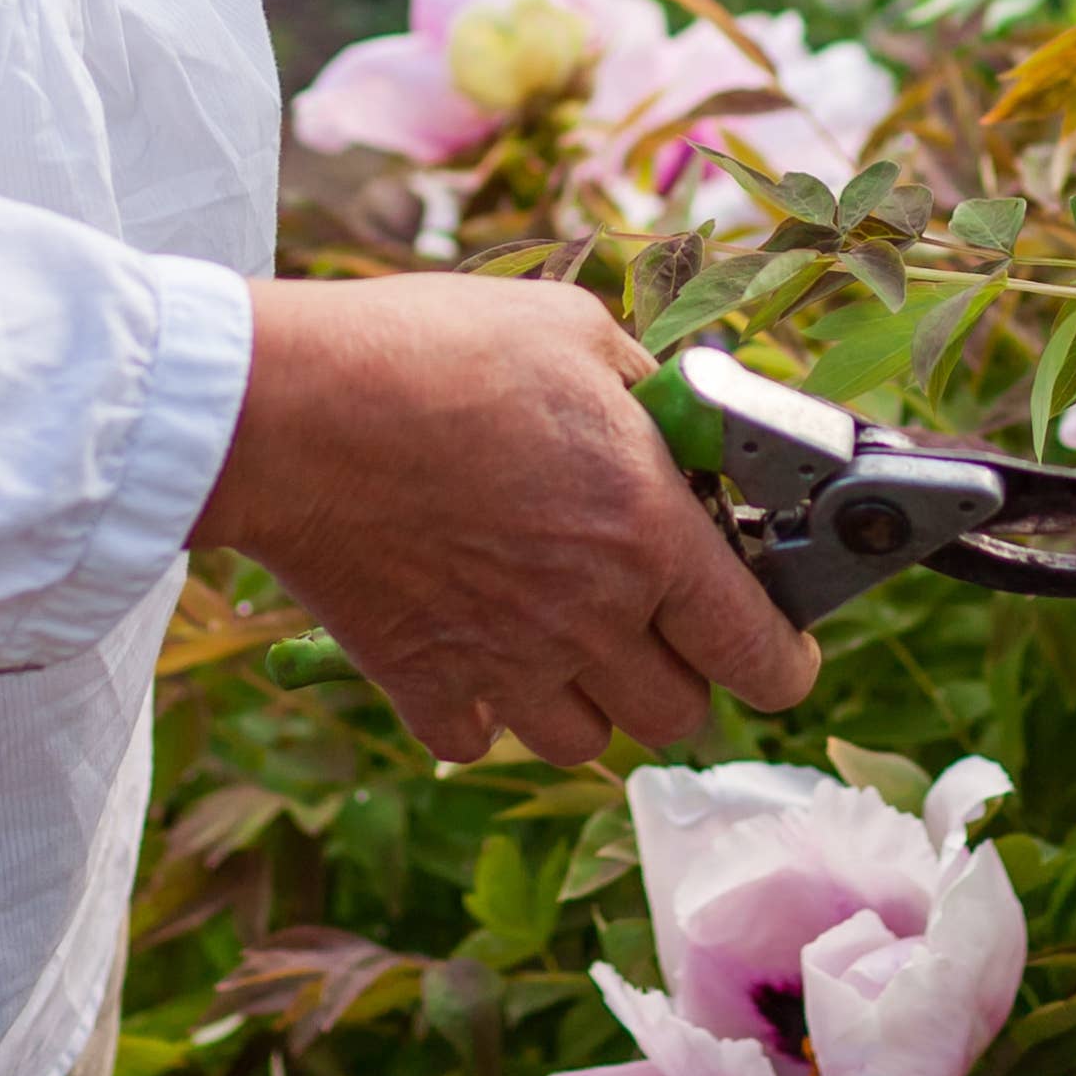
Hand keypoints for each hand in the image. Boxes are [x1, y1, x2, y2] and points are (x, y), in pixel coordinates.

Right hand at [195, 273, 818, 765]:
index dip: (784, 659)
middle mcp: (590, 615)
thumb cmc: (436, 352)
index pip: (759, 649)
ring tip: (566, 631)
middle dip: (685, 673)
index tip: (781, 648)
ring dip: (591, 698)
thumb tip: (685, 419)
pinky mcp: (419, 683)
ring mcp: (503, 662)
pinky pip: (478, 737)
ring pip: (586, 741)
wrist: (290, 409)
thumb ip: (649, 391)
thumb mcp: (576, 335)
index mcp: (648, 532)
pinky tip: (475, 645)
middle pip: (679, 715)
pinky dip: (484, 708)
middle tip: (661, 620)